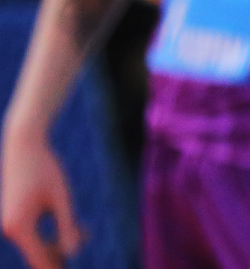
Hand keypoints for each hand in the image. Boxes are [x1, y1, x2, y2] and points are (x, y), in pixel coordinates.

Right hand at [0, 128, 81, 268]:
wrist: (24, 146)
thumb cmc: (45, 168)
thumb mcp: (61, 197)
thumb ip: (67, 225)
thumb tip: (73, 254)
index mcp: (20, 227)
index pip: (41, 259)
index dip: (58, 267)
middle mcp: (10, 229)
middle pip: (40, 254)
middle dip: (64, 252)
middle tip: (87, 236)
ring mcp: (10, 225)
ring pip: (37, 244)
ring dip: (60, 241)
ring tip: (85, 230)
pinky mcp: (14, 218)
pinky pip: (33, 235)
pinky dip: (51, 233)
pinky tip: (72, 226)